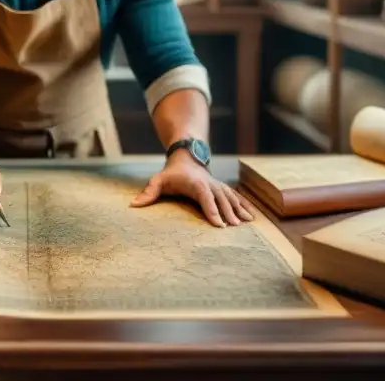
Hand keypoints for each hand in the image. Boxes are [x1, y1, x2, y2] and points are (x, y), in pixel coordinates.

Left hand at [130, 151, 253, 227]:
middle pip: (221, 199)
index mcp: (195, 183)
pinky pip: (235, 196)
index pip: (205, 197)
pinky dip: (244, 205)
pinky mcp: (222, 188)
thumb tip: (133, 204)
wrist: (186, 157)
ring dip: (239, 209)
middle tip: (234, 227)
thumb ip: (148, 192)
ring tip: (247, 222)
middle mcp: (210, 184)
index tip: (219, 224)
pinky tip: (252, 216)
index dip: (212, 210)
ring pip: (231, 197)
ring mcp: (218, 185)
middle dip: (229, 213)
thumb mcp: (158, 180)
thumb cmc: (171, 173)